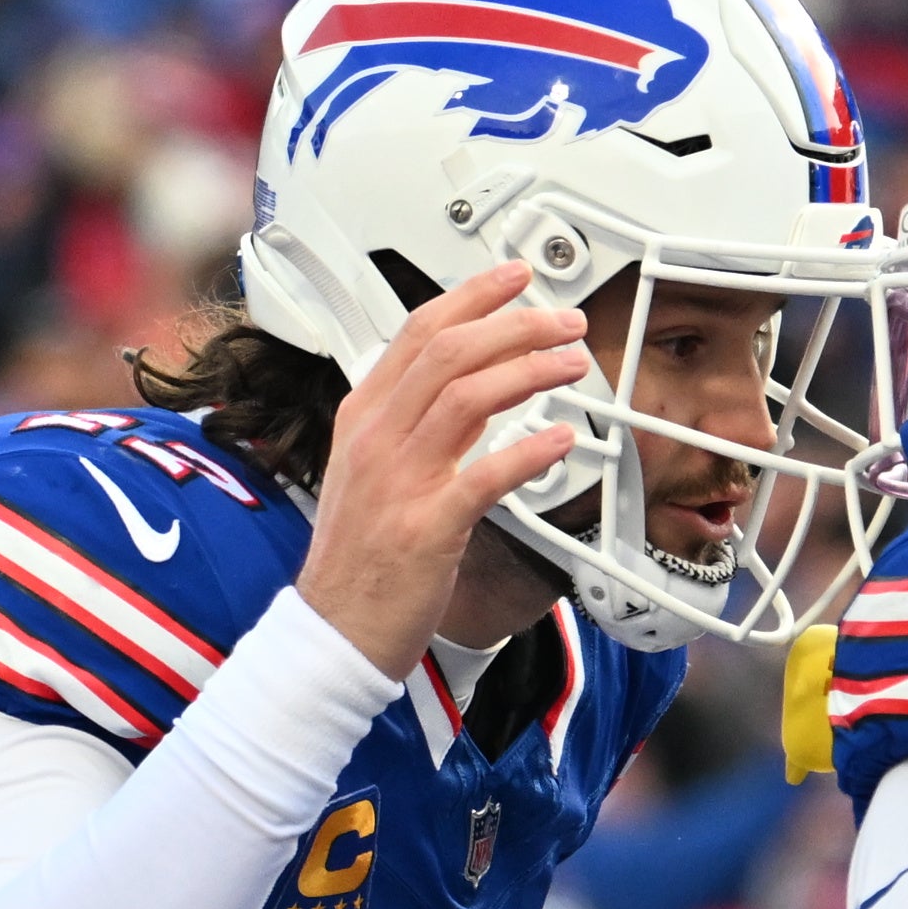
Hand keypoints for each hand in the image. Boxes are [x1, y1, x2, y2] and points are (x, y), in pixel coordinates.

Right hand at [295, 262, 595, 676]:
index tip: (516, 279)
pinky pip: (487, 475)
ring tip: (573, 366)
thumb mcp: (372, 470)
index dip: (472, 297)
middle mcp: (377, 439)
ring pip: (468, 397)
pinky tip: (565, 439)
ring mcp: (399, 481)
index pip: (418, 333)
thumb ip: (417, 424)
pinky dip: (531, 450)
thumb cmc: (360, 555)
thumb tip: (474, 386)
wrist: (334, 630)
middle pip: (449, 352)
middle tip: (562, 321)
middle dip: (514, 325)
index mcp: (363, 417)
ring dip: (530, 371)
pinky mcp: (427, 527)